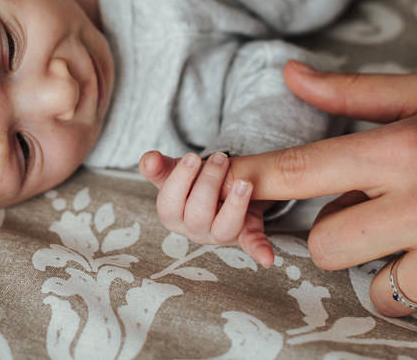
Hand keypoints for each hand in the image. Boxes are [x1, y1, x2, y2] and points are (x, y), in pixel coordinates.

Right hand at [139, 150, 274, 266]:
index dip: (180, 180)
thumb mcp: (174, 173)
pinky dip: (259, 251)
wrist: (219, 190)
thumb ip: (160, 167)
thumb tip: (148, 160)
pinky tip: (267, 259)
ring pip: (224, 228)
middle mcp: (194, 229)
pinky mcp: (244, 235)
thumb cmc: (192, 182)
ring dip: (236, 206)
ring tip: (244, 182)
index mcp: (172, 215)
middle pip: (197, 214)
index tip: (193, 157)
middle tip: (221, 158)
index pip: (169, 203)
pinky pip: (251, 245)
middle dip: (210, 184)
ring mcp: (219, 234)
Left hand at [221, 60, 416, 341]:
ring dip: (395, 275)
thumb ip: (354, 93)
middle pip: (325, 247)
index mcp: (405, 148)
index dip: (248, 182)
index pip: (303, 172)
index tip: (208, 184)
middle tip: (385, 221)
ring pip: (377, 292)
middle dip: (344, 239)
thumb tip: (289, 75)